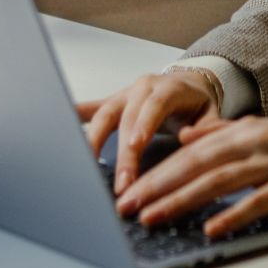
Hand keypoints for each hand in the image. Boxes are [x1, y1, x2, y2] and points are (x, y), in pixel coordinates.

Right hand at [75, 69, 220, 194]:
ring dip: (93, 141)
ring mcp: (124, 94)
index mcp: (168, 87)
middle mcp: (142, 88)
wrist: (189, 83)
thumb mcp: (212, 112)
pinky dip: (73, 118)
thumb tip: (188, 137)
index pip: (154, 105)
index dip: (143, 124)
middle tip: (122, 184)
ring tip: (83, 167)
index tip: (135, 147)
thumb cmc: (197, 103)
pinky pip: (89, 110)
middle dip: (122, 153)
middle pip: (127, 117)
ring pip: (103, 115)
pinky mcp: (112, 104)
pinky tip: (56, 127)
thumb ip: (208, 126)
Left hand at [114, 116, 267, 237]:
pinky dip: (233, 214)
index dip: (157, 170)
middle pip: (198, 164)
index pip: (191, 151)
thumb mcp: (263, 131)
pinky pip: (259, 201)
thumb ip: (223, 133)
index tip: (129, 189)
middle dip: (159, 185)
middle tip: (128, 205)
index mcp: (246, 130)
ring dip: (183, 199)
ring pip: (220, 180)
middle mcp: (256, 142)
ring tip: (156, 216)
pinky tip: (212, 227)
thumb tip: (184, 137)